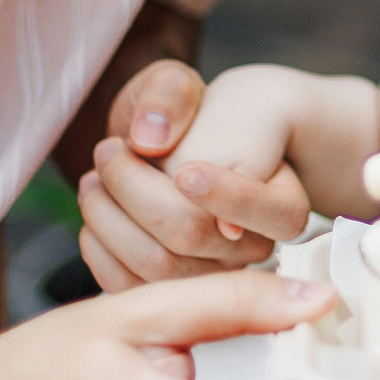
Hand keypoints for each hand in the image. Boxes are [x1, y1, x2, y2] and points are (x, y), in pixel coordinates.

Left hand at [77, 60, 309, 289]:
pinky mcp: (169, 294)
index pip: (266, 211)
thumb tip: (151, 138)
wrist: (175, 151)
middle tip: (110, 151)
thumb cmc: (191, 118)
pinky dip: (98, 246)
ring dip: (107, 215)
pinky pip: (127, 286)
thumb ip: (171, 95)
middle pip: (192, 234)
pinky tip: (96, 210)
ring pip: (154, 266)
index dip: (221, 192)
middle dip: (134, 188)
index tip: (182, 165)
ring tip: (95, 177)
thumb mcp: (180, 85)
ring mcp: (211, 277)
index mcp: (284, 201)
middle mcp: (253, 249)